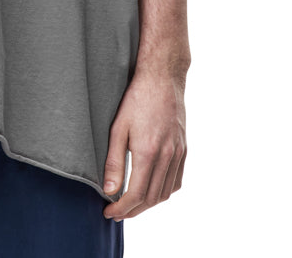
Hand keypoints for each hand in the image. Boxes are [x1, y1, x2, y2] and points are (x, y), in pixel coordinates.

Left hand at [101, 68, 186, 220]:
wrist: (162, 78)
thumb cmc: (136, 99)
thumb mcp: (118, 127)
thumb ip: (114, 161)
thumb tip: (109, 191)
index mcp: (148, 152)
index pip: (135, 194)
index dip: (121, 208)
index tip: (108, 213)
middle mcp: (166, 156)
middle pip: (151, 198)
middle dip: (133, 210)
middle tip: (116, 212)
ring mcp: (178, 153)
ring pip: (165, 193)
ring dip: (148, 204)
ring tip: (131, 204)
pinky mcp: (183, 149)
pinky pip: (176, 181)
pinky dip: (164, 191)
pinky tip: (151, 189)